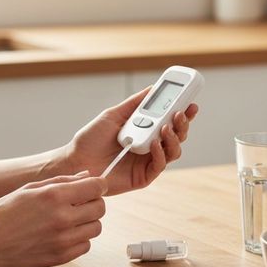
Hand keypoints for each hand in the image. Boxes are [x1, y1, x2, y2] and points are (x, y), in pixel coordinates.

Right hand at [0, 172, 106, 266]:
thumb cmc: (6, 212)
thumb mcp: (31, 189)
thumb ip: (62, 181)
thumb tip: (87, 176)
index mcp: (54, 196)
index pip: (96, 187)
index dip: (98, 184)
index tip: (93, 186)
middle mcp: (62, 218)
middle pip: (100, 208)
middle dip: (93, 202)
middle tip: (79, 203)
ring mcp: (63, 240)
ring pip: (96, 228)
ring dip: (87, 222)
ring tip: (69, 219)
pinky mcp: (61, 257)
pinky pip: (86, 245)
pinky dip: (80, 239)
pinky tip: (63, 234)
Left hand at [64, 89, 197, 195]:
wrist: (75, 160)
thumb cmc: (91, 139)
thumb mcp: (113, 115)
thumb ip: (134, 104)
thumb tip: (152, 89)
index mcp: (145, 131)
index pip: (170, 121)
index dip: (182, 113)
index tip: (190, 102)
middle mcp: (150, 147)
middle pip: (177, 136)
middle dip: (182, 124)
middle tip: (180, 113)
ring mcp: (148, 162)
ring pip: (173, 151)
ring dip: (174, 138)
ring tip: (166, 127)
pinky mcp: (143, 177)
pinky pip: (159, 165)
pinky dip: (160, 153)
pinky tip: (154, 143)